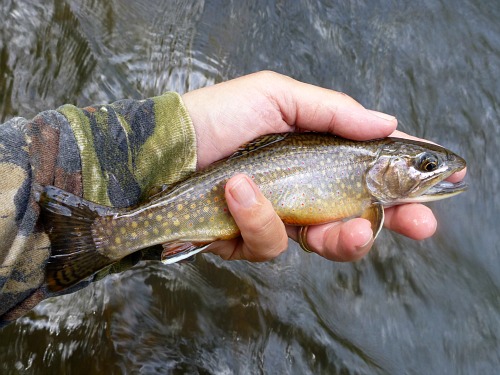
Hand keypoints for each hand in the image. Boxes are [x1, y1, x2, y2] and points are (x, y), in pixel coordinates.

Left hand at [182, 71, 465, 261]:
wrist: (162, 148)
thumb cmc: (216, 116)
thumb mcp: (278, 97)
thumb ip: (334, 112)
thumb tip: (387, 123)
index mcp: (312, 161)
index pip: (364, 184)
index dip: (397, 197)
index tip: (427, 205)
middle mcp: (298, 194)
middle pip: (351, 225)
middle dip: (381, 228)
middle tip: (413, 227)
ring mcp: (273, 220)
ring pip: (315, 243)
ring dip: (309, 224)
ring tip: (266, 192)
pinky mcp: (245, 240)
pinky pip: (266, 244)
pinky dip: (254, 217)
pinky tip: (236, 192)